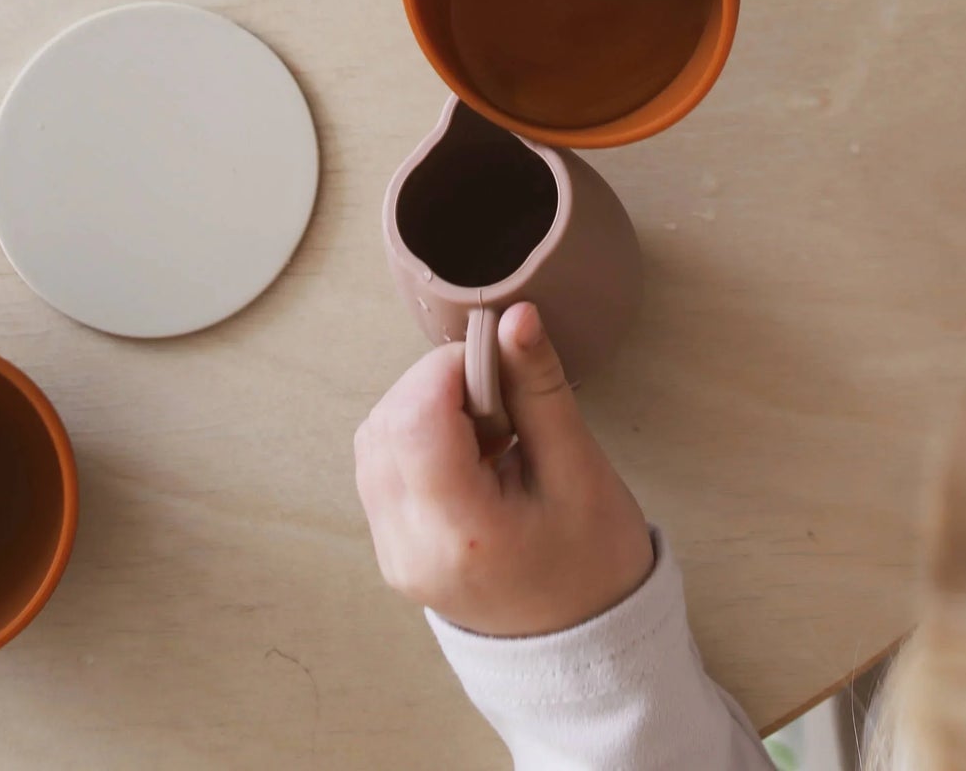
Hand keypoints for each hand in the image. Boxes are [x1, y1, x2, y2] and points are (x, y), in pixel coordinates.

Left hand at [354, 302, 653, 636]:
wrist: (584, 649)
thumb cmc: (592, 563)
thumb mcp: (578, 468)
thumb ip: (537, 387)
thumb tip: (515, 316)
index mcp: (460, 532)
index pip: (415, 417)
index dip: (449, 368)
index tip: (498, 363)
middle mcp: (410, 547)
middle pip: (384, 425)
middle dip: (434, 386)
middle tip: (498, 399)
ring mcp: (394, 555)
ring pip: (373, 442)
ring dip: (421, 409)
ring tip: (487, 428)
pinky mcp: (393, 551)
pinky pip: (379, 470)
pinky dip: (414, 439)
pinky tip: (468, 452)